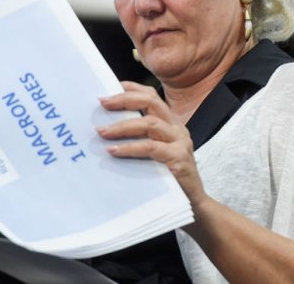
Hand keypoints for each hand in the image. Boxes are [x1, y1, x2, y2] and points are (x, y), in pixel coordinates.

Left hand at [97, 81, 206, 205]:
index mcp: (171, 123)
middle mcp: (177, 128)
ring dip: (123, 126)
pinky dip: (130, 148)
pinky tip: (113, 152)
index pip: (152, 96)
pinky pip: (151, 148)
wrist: (191, 205)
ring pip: (150, 123)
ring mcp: (180, 142)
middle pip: (152, 101)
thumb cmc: (167, 179)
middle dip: (124, 100)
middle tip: (102, 103)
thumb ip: (139, 139)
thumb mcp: (154, 153)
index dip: (131, 89)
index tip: (109, 88)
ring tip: (102, 132)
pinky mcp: (179, 159)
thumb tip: (105, 128)